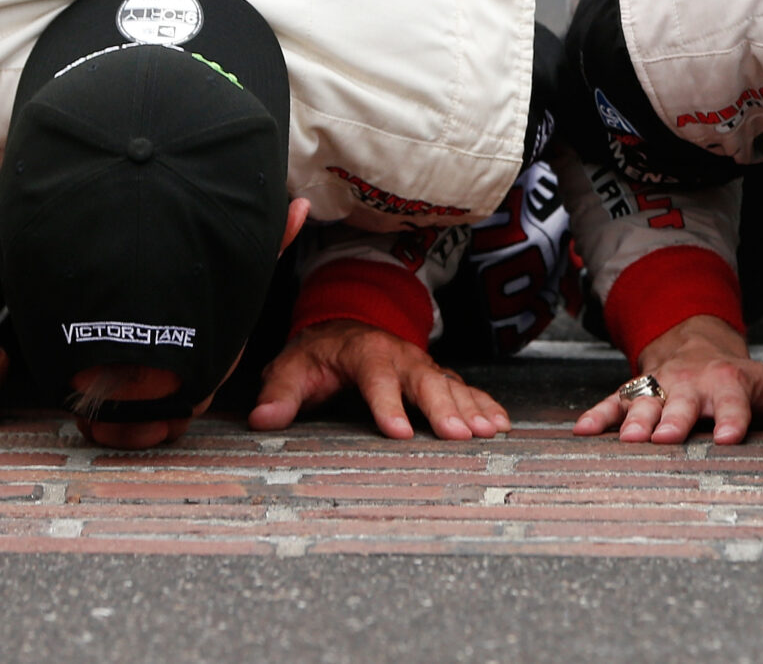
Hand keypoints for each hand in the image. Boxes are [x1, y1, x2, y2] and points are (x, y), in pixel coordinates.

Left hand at [251, 319, 509, 440]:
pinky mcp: (437, 377)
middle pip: (425, 381)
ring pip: (450, 385)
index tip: (399, 432)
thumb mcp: (291, 367)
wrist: (345, 327)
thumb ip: (279, 392)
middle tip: (460, 436)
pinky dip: (485, 404)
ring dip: (471, 407)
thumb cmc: (317, 355)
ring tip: (489, 432)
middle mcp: (400, 356)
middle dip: (443, 408)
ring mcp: (422, 366)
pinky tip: (500, 424)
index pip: (376, 377)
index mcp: (365, 352)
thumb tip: (262, 419)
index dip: (388, 404)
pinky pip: (465, 389)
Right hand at [573, 315, 762, 446]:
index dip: (732, 417)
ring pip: (646, 402)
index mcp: (732, 383)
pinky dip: (599, 415)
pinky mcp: (636, 392)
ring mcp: (662, 388)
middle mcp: (694, 385)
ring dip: (634, 419)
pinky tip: (581, 432)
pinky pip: (614, 402)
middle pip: (684, 403)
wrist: (697, 344)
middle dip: (673, 419)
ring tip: (626, 440)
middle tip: (662, 439)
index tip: (727, 437)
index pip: (735, 401)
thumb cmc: (749, 379)